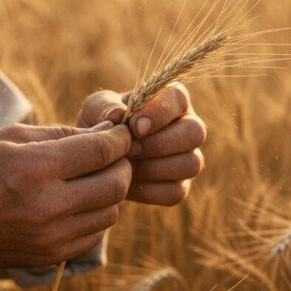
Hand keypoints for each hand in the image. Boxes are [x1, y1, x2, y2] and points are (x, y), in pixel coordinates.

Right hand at [0, 123, 131, 267]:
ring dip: (111, 192)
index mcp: (35, 168)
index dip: (120, 139)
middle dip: (123, 164)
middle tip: (115, 155)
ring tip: (94, 178)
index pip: (101, 151)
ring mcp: (51, 236)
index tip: (122, 133)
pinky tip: (79, 202)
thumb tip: (105, 133)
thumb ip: (62, 133)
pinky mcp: (51, 255)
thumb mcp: (12, 137)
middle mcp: (47, 206)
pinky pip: (95, 234)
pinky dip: (96, 215)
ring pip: (111, 212)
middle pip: (115, 184)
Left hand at [77, 83, 205, 205]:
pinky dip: (149, 190)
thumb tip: (120, 115)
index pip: (178, 99)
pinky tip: (128, 183)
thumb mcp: (96, 109)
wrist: (95, 159)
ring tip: (125, 165)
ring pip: (190, 164)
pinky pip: (176, 191)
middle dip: (159, 143)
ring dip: (154, 167)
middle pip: (195, 133)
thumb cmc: (102, 125)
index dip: (159, 113)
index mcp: (171, 99)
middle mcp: (188, 126)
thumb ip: (107, 108)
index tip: (134, 126)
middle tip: (129, 149)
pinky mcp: (180, 186)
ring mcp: (188, 158)